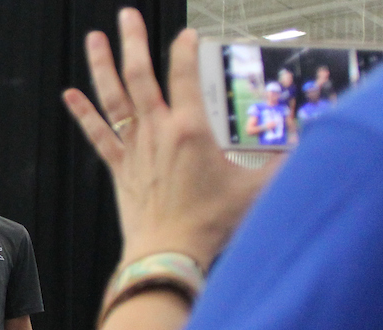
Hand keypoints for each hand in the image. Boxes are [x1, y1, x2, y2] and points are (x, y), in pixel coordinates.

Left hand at [62, 8, 279, 269]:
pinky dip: (83, 113)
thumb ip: (283, 162)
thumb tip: (312, 144)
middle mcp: (158, 131)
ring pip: (113, 98)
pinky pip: (98, 134)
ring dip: (102, 66)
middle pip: (139, 75)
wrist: (169, 253)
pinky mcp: (120, 168)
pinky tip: (70, 94)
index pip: (184, 74)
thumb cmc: (210, 225)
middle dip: (133, 41)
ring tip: (95, 39)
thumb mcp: (257, 189)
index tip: (187, 35)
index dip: (184, 49)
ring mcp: (134, 149)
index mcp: (191, 129)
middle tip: (126, 15)